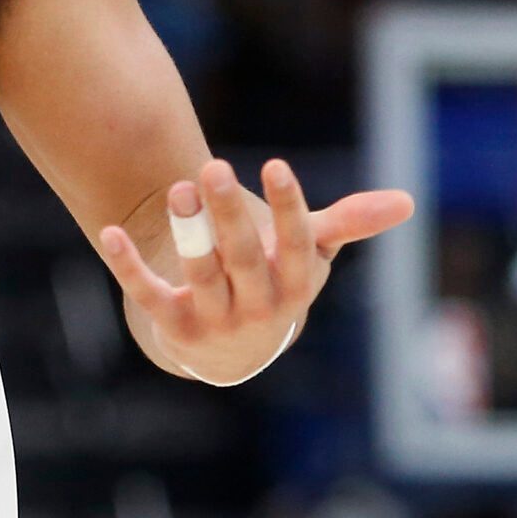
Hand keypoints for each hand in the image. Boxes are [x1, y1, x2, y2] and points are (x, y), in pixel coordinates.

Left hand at [95, 158, 414, 383]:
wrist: (228, 352)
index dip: (288, 208)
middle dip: (228, 215)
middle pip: (243, 258)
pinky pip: (148, 295)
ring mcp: (215, 320)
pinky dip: (128, 265)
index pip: (297, 246)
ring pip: (200, 275)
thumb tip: (407, 200)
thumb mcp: (311, 257)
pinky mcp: (173, 326)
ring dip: (187, 233)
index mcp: (295, 286)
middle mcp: (258, 307)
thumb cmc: (274, 282)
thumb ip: (348, 225)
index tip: (276, 165)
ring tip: (177, 187)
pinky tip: (109, 233)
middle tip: (211, 167)